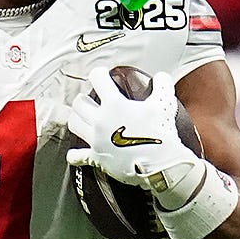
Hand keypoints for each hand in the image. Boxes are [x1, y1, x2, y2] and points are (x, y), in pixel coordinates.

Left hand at [64, 70, 207, 204]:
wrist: (160, 164)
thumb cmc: (161, 134)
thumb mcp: (165, 104)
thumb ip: (162, 85)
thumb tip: (161, 77)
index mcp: (114, 105)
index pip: (97, 79)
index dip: (99, 73)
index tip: (101, 74)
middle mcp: (101, 121)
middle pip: (79, 103)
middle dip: (83, 98)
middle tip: (89, 98)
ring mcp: (97, 140)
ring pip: (74, 124)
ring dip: (76, 119)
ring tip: (83, 118)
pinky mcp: (97, 158)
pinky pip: (78, 156)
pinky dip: (75, 155)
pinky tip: (74, 154)